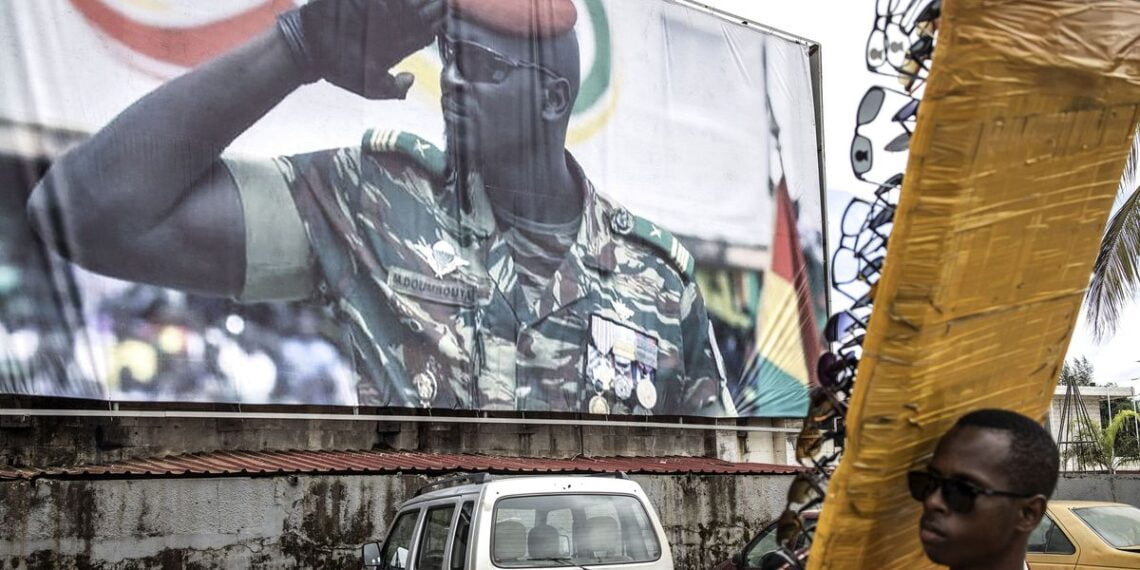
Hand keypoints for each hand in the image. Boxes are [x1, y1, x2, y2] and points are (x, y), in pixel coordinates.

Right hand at [278, 0, 445, 98]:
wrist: (309, 48)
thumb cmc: (339, 69)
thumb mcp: (368, 86)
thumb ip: (391, 89)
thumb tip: (411, 79)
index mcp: (399, 45)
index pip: (428, 30)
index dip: (437, 22)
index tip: (437, 17)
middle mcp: (393, 25)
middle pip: (423, 9)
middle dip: (431, 4)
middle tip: (434, 2)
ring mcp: (379, 9)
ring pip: (406, 0)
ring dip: (414, 0)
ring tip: (406, 4)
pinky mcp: (361, 0)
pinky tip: (387, 2)